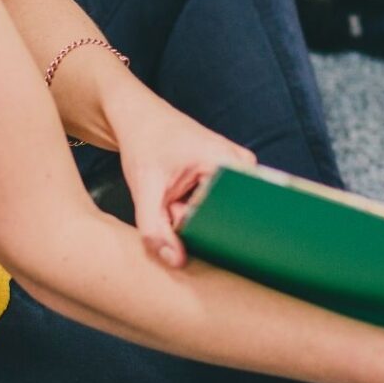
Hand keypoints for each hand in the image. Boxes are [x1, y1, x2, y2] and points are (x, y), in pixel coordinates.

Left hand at [116, 100, 255, 266]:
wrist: (141, 118)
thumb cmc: (144, 146)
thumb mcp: (145, 190)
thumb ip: (155, 230)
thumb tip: (178, 263)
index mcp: (228, 161)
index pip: (233, 214)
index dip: (206, 232)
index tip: (182, 229)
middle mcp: (242, 163)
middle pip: (228, 215)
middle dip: (197, 222)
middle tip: (171, 205)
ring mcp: (240, 167)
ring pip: (221, 212)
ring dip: (195, 214)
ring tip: (174, 198)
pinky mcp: (232, 171)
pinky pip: (219, 203)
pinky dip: (197, 206)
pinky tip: (181, 195)